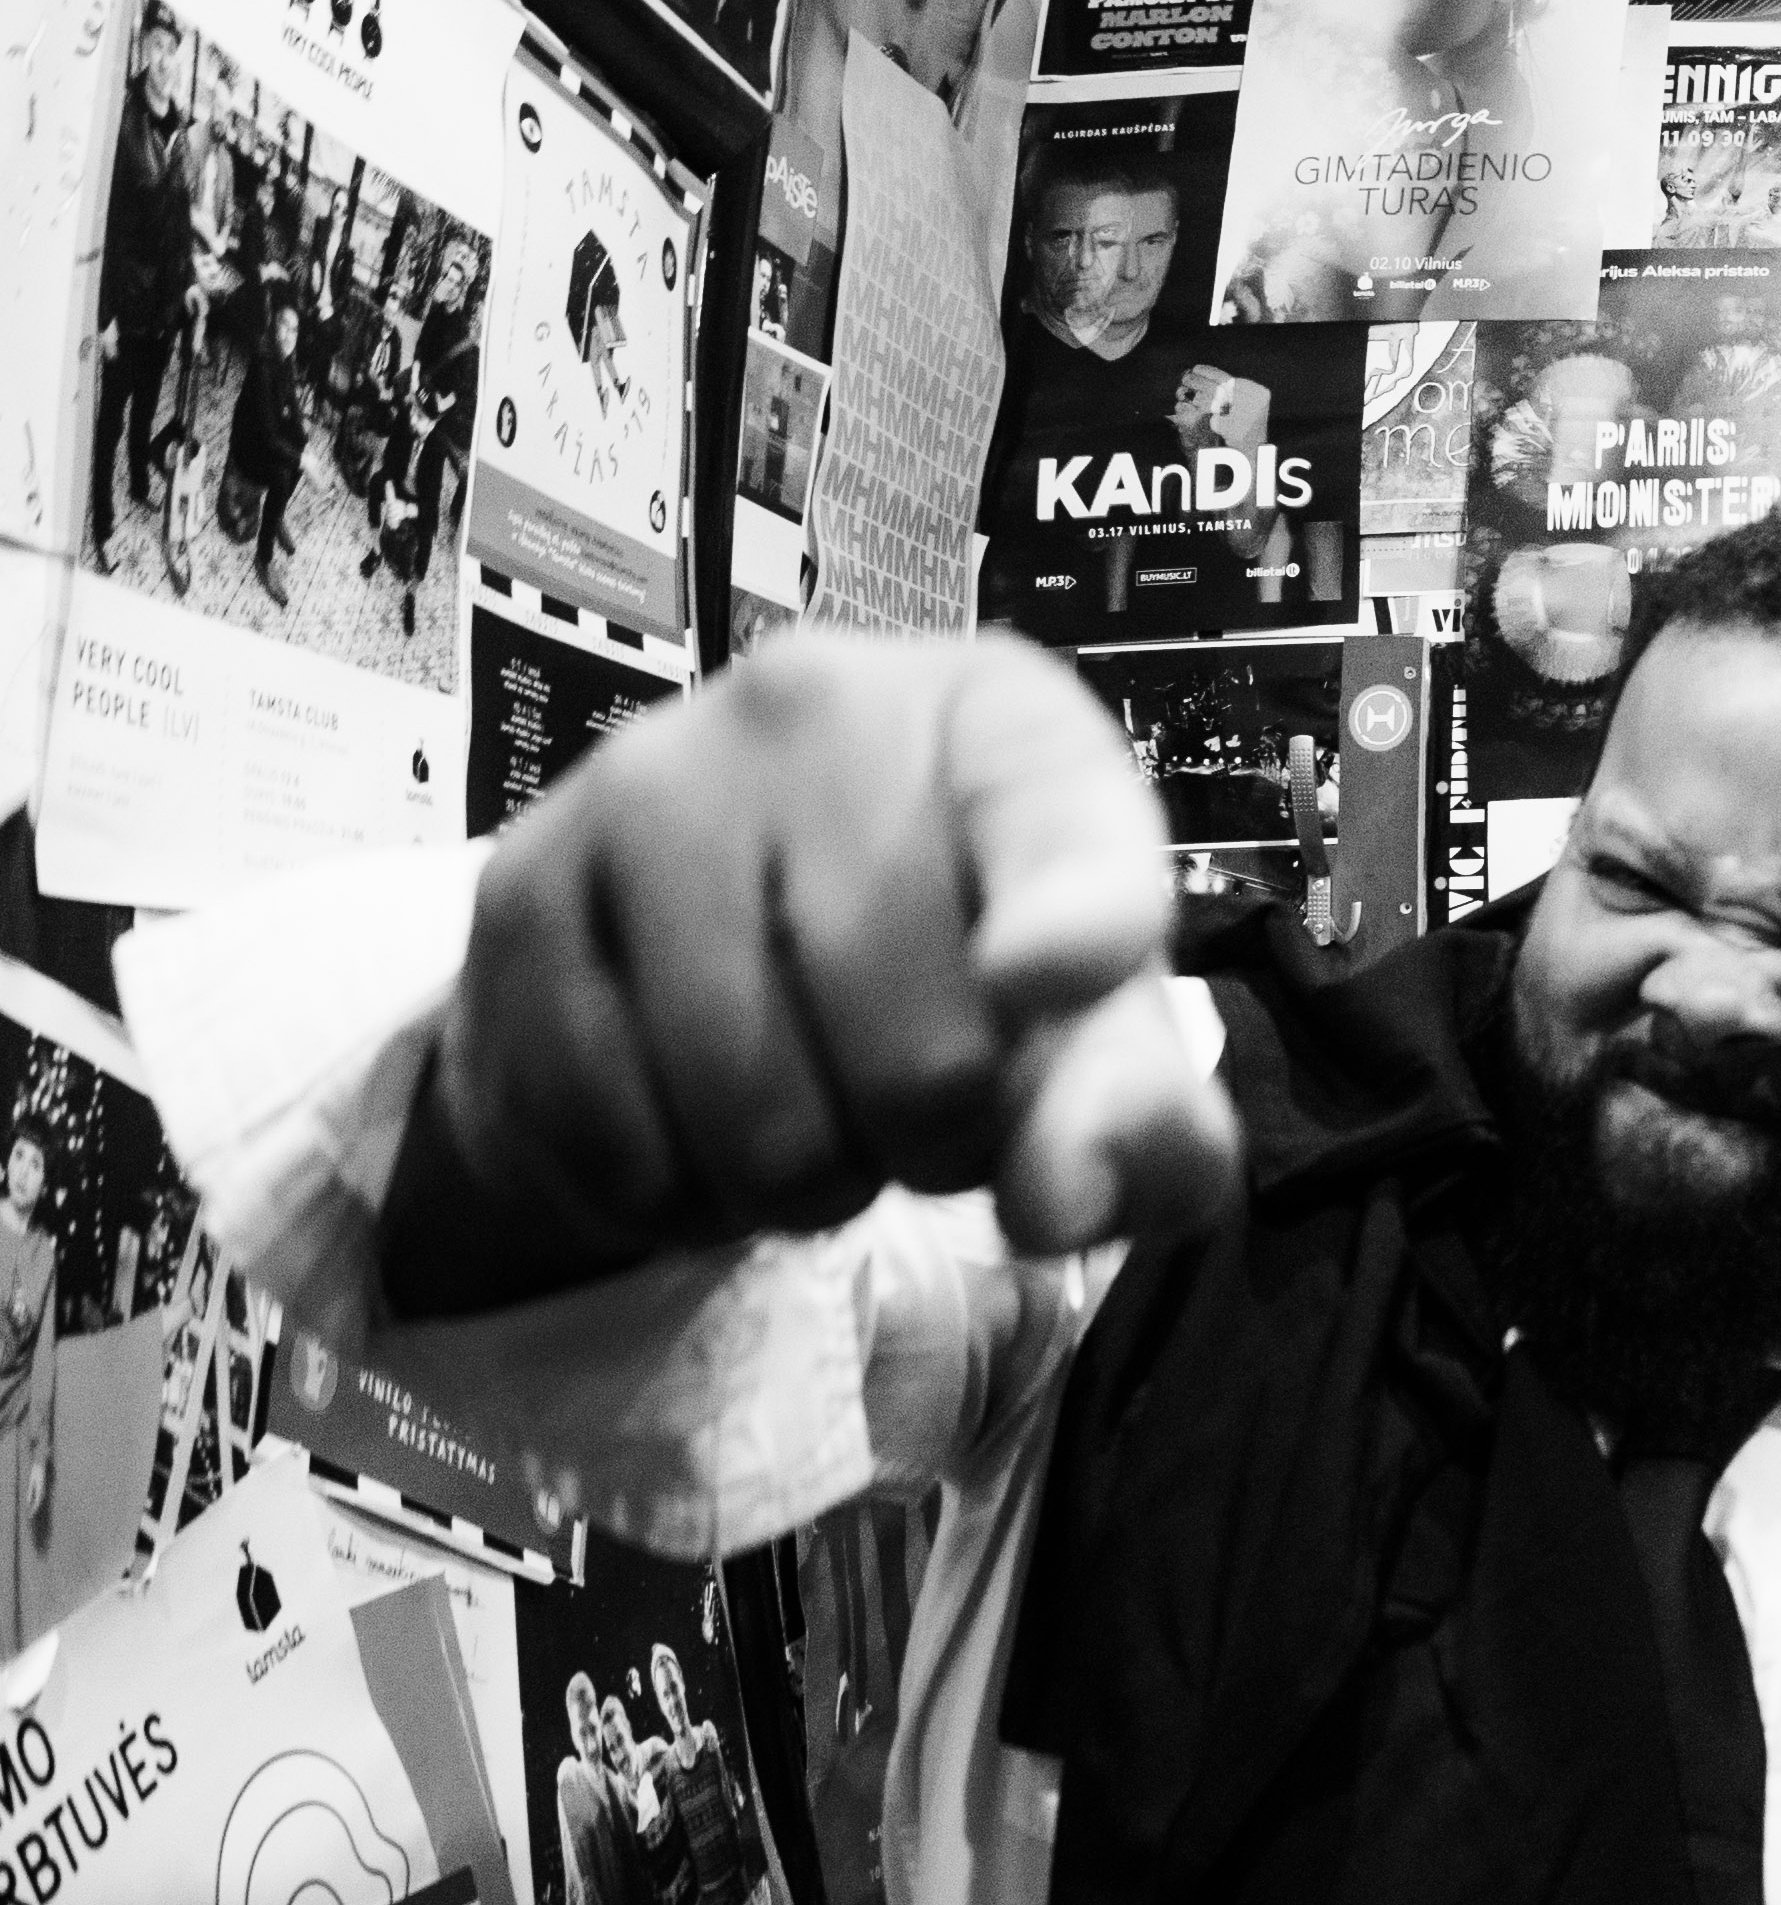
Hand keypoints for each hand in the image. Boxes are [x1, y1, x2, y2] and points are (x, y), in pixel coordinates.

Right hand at [395, 633, 1236, 1318]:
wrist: (704, 943)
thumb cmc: (949, 973)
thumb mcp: (1091, 1041)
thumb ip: (1135, 1122)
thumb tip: (1059, 1199)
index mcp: (1001, 719)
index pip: (1061, 819)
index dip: (1073, 920)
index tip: (1049, 983)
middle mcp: (816, 706)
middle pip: (920, 1057)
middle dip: (934, 1148)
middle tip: (919, 1107)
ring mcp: (648, 782)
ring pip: (755, 1117)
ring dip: (801, 1184)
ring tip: (814, 1114)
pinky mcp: (521, 885)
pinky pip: (615, 1138)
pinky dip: (673, 1191)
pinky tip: (697, 1123)